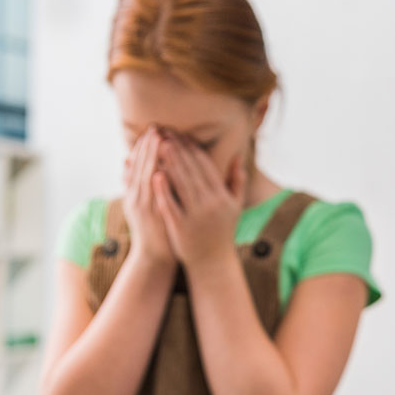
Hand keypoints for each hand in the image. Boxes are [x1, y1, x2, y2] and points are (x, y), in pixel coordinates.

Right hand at [122, 128, 174, 266]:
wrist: (154, 257)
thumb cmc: (155, 229)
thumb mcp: (141, 204)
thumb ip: (134, 182)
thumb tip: (126, 160)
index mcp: (135, 192)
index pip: (139, 163)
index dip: (145, 146)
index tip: (153, 129)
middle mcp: (136, 197)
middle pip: (140, 166)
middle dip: (148, 146)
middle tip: (155, 127)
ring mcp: (142, 207)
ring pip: (145, 177)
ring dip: (151, 158)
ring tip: (158, 139)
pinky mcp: (151, 218)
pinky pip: (152, 196)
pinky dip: (155, 183)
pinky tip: (160, 169)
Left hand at [153, 135, 245, 270]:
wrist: (213, 262)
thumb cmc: (222, 232)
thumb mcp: (234, 206)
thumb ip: (237, 180)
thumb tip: (238, 155)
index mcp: (222, 197)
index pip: (206, 166)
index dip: (192, 148)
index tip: (181, 134)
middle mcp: (210, 204)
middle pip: (192, 171)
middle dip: (178, 149)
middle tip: (166, 131)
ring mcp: (195, 216)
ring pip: (182, 184)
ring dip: (170, 162)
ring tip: (159, 144)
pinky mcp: (181, 227)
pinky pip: (171, 204)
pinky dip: (163, 190)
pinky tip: (155, 174)